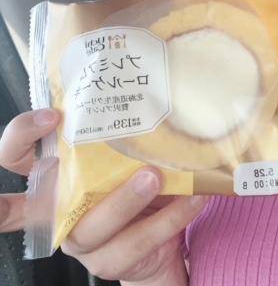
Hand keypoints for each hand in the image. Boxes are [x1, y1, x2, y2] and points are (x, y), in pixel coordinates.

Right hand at [0, 109, 208, 284]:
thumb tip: (151, 84)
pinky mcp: (109, 261)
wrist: (156, 239)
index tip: (53, 116)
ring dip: (126, 199)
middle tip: (113, 158)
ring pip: (93, 226)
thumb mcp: (123, 155)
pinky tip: (191, 198)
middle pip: (38, 204)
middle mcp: (60, 209)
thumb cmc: (133, 181)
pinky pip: (137, 242)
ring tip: (155, 176)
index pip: (15, 157)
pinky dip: (168, 219)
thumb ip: (122, 132)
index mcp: (55, 177)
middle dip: (57, 180)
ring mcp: (81, 240)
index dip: (22, 137)